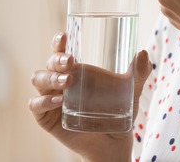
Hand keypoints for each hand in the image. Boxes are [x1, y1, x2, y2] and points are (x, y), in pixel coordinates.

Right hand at [28, 32, 151, 160]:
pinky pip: (36, 106)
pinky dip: (43, 101)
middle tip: (71, 62)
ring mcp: (51, 99)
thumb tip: (144, 53)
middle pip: (49, 63)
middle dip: (57, 59)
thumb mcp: (131, 92)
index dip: (58, 42)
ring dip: (50, 78)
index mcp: (76, 70)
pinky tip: (58, 101)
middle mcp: (60, 81)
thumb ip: (138, 73)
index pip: (61, 52)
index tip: (64, 36)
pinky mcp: (47, 118)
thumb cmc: (118, 113)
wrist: (114, 144)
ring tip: (67, 82)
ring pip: (39, 80)